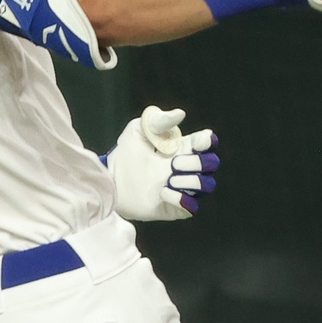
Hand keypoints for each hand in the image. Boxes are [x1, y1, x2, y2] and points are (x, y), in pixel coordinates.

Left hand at [108, 106, 218, 220]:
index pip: (208, 143)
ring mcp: (183, 189)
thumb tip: (181, 114)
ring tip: (170, 180)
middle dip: (197, 163)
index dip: (208, 141)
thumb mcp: (138, 129)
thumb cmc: (125, 153)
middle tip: (173, 164)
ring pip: (208, 186)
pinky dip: (181, 199)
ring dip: (192, 182)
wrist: (109, 179)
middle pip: (212, 164)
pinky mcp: (175, 208)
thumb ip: (159, 120)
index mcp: (183, 149)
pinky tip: (163, 193)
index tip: (198, 140)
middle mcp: (187, 169)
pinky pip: (193, 207)